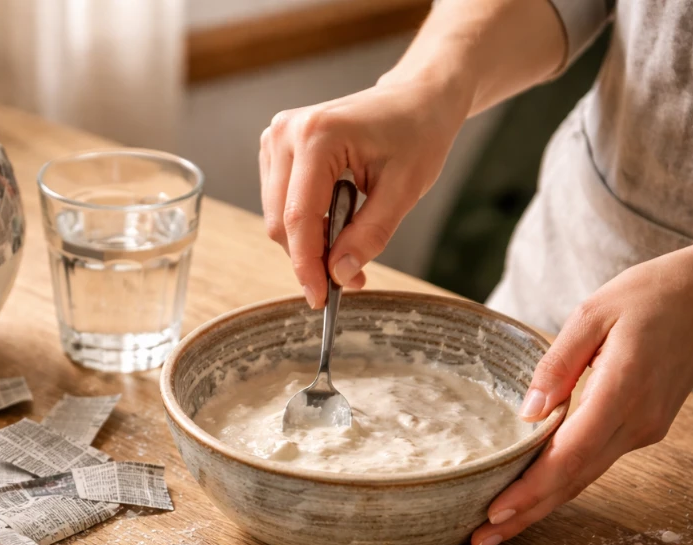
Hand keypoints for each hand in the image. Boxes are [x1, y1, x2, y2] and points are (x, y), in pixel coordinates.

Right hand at [259, 70, 470, 307]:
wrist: (415, 98)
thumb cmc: (416, 133)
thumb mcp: (405, 189)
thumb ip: (370, 235)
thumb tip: (339, 274)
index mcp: (317, 135)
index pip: (299, 216)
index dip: (307, 265)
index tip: (320, 298)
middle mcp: (286, 133)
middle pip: (281, 221)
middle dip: (311, 258)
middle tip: (348, 279)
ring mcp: (276, 138)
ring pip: (277, 217)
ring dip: (309, 244)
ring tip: (348, 246)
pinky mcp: (277, 149)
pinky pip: (280, 203)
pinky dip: (306, 225)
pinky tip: (335, 222)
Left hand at [471, 243, 692, 544]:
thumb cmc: (648, 297)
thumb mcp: (593, 313)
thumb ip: (557, 363)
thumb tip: (528, 411)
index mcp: (622, 391)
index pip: (570, 454)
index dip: (532, 488)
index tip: (495, 511)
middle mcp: (636, 422)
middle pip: (573, 480)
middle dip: (525, 515)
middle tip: (479, 541)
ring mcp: (643, 431)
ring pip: (584, 478)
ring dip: (540, 506)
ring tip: (496, 528)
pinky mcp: (643, 429)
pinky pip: (595, 462)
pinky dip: (561, 483)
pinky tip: (531, 495)